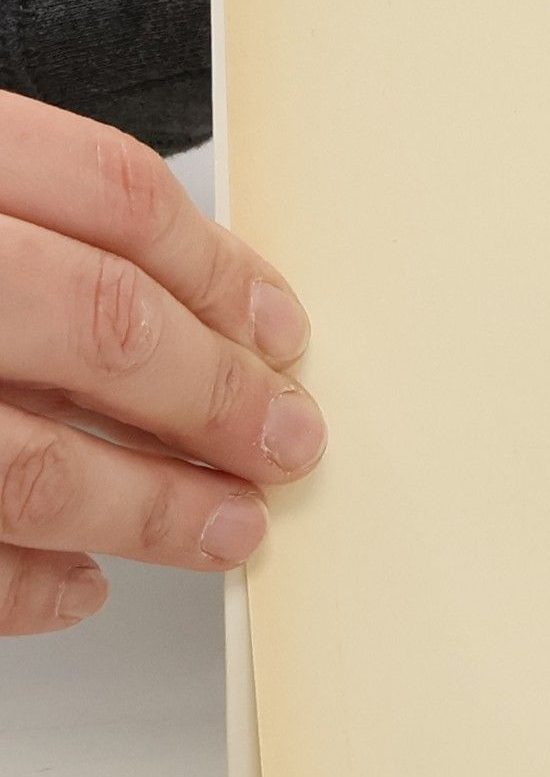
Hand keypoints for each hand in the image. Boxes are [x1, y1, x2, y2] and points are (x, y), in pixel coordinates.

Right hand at [0, 94, 324, 635]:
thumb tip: (192, 312)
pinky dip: (30, 582)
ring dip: (155, 507)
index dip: (223, 268)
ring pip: (32, 465)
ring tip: (229, 529)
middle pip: (103, 323)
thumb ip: (32, 223)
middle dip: (222, 397)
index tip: (284, 330)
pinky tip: (82, 579)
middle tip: (291, 442)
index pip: (115, 195)